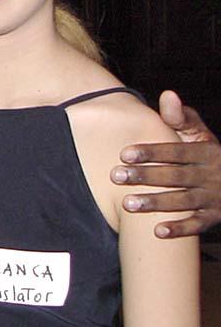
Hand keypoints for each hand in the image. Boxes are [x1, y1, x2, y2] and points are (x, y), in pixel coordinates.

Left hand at [111, 90, 220, 237]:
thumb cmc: (209, 155)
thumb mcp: (201, 134)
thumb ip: (182, 117)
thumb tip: (167, 95)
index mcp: (206, 152)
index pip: (176, 151)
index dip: (152, 152)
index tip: (125, 153)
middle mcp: (210, 174)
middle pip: (176, 176)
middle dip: (146, 176)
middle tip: (116, 176)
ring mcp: (214, 197)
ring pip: (184, 201)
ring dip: (156, 203)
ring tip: (128, 203)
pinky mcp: (215, 217)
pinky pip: (198, 225)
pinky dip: (180, 229)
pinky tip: (157, 231)